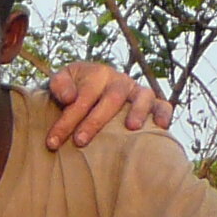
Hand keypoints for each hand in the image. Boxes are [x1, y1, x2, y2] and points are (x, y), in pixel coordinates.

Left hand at [42, 61, 171, 147]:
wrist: (91, 85)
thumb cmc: (74, 89)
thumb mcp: (62, 80)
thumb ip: (59, 85)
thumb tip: (69, 97)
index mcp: (97, 74)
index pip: (82, 97)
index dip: (66, 120)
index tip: (52, 142)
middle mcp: (119, 81)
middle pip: (110, 99)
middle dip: (94, 122)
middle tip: (80, 141)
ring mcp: (137, 91)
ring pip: (143, 97)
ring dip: (138, 111)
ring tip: (131, 128)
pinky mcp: (151, 101)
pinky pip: (162, 105)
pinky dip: (164, 114)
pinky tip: (160, 127)